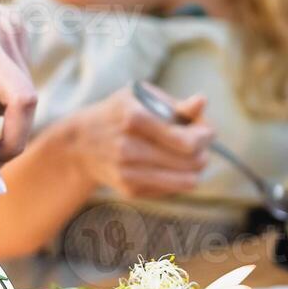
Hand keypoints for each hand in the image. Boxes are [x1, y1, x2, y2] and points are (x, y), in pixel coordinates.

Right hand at [64, 85, 211, 199]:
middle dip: (203, 152)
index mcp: (134, 118)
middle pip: (191, 162)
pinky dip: (177, 178)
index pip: (186, 141)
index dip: (205, 136)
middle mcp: (128, 148)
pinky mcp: (128, 190)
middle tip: (200, 144)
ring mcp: (127, 172)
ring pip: (186, 181)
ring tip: (190, 156)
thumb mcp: (142, 98)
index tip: (206, 131)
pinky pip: (171, 190)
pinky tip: (168, 165)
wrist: (81, 142)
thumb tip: (202, 102)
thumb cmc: (120, 113)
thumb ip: (175, 105)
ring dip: (195, 168)